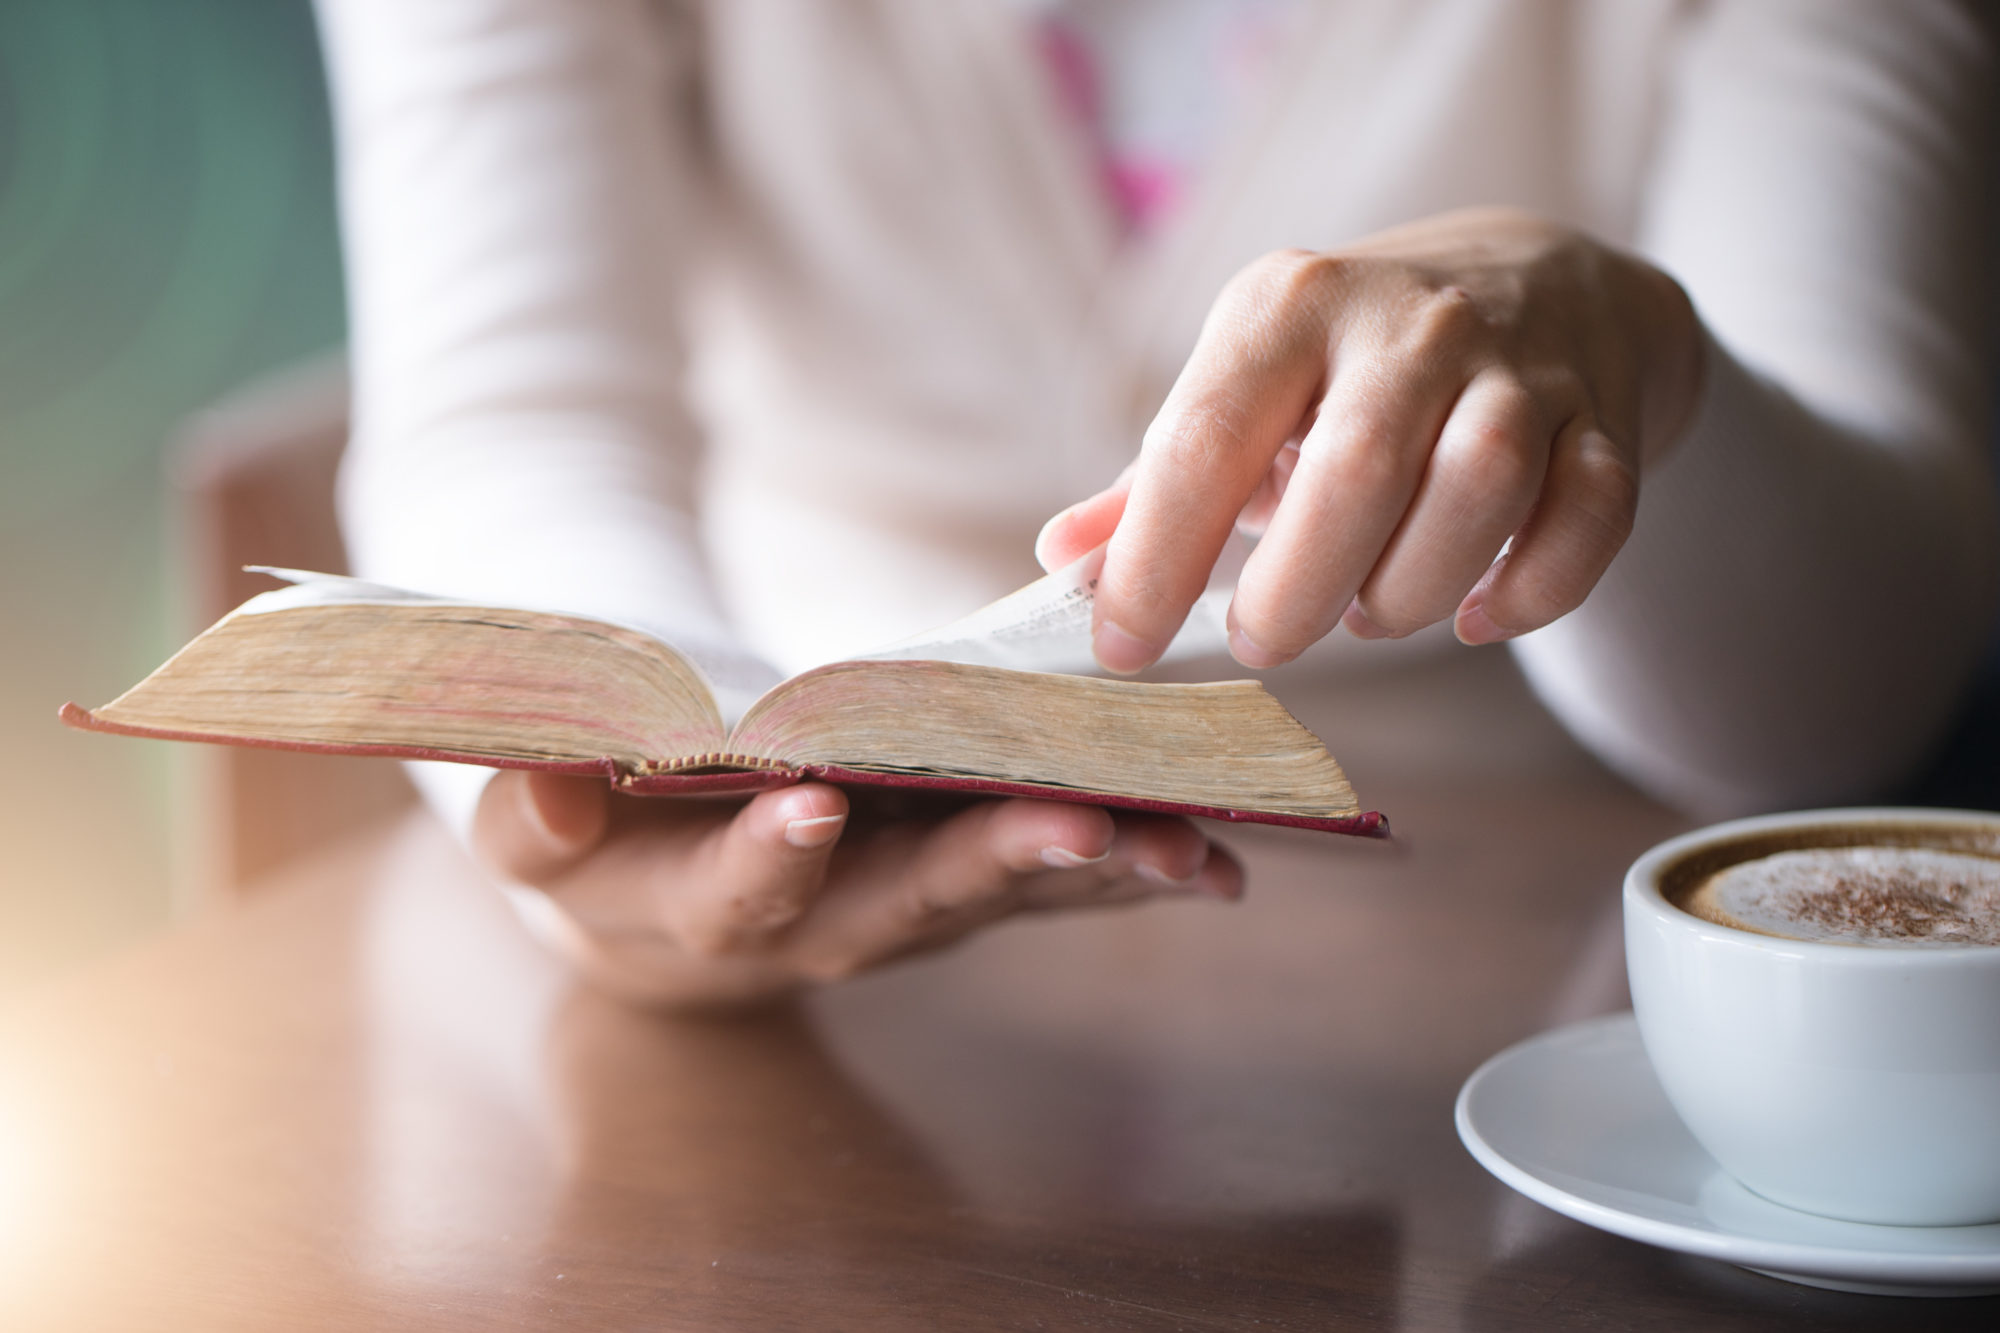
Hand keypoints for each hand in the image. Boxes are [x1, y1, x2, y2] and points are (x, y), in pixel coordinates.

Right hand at [472, 771, 1242, 1008]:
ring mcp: (901, 912)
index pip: (736, 895)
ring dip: (1093, 870)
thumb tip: (555, 771)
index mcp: (702, 912)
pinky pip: (1044, 883)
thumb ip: (533, 815)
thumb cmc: (596, 844)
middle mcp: (818, 928)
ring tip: (1184, 842)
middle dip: (992, 863)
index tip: (813, 800)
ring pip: (999, 895)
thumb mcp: (540, 831)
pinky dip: (1126, 867)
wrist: (663, 899)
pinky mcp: (957, 886)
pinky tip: (1211, 858)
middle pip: (906, 904)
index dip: (770, 856)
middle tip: (1076, 822)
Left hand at [1037, 208, 1702, 669]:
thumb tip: (1060, 562)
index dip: (1152, 560)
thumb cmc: (1353, 364)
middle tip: (1261, 640)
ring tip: (1366, 611)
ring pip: (1479, 488)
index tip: (1122, 648)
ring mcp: (1518, 367)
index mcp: (1288, 308)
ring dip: (1410, 589)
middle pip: (1352, 473)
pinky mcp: (1603, 419)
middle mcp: (1406, 323)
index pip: (1202, 439)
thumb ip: (1156, 480)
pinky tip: (1478, 616)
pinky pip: (1588, 520)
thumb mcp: (1248, 387)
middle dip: (1293, 591)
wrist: (1541, 279)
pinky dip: (1532, 592)